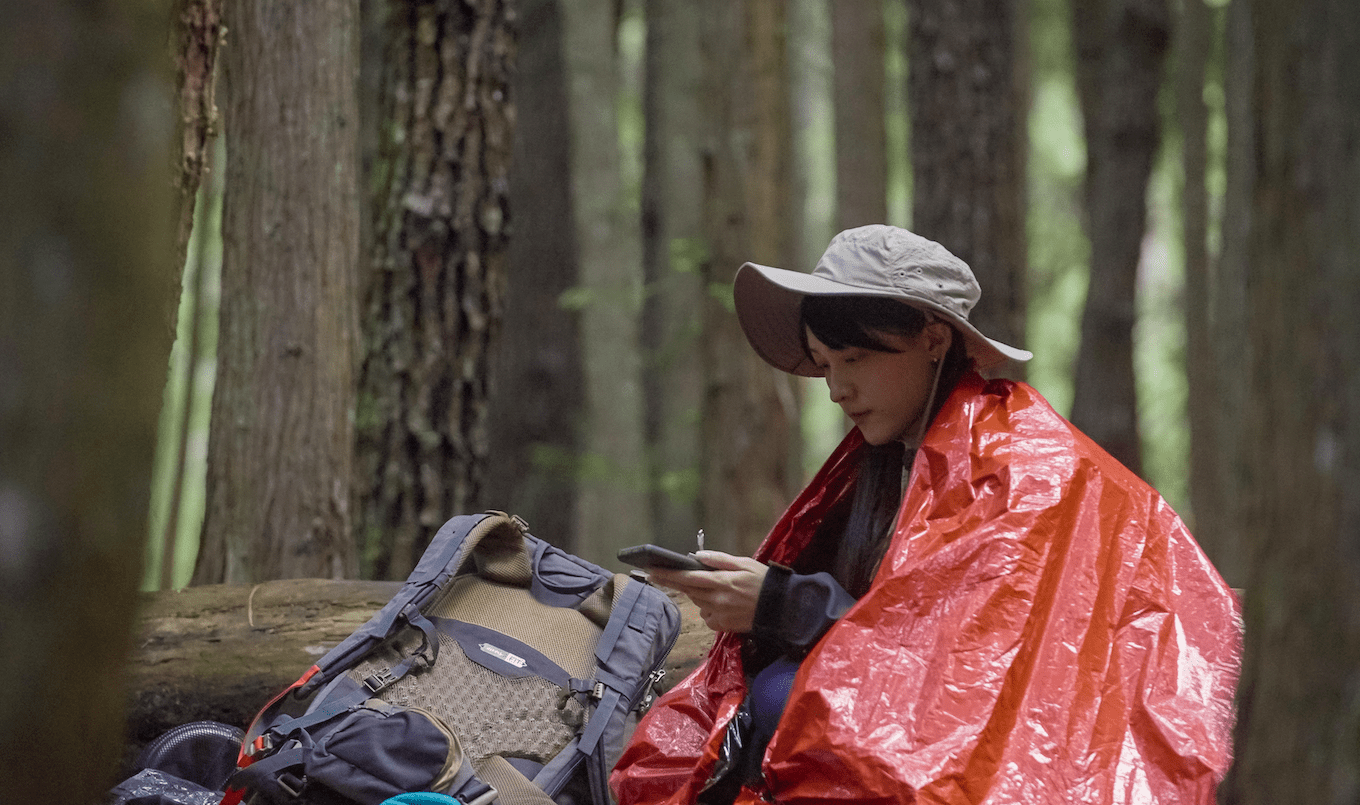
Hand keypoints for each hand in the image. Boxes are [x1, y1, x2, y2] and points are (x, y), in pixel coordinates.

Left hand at [645, 551, 767, 633]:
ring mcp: (720, 614)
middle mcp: (717, 599)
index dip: (668, 575)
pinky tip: (721, 604)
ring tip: (714, 588)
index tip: (651, 571)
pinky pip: (707, 616)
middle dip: (675, 582)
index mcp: (722, 581)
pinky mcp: (723, 626)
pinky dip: (708, 609)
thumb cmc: (764, 582)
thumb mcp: (745, 563)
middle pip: (688, 590)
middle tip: (660, 575)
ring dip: (697, 594)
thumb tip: (698, 556)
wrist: (783, 609)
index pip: (687, 578)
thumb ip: (720, 559)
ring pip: (697, 602)